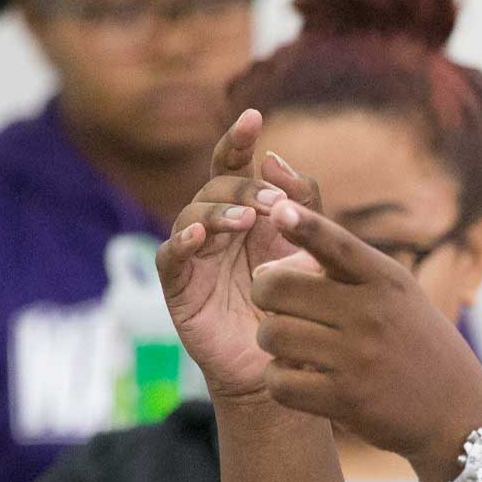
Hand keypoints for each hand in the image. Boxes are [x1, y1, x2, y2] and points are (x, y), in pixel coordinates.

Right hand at [155, 110, 320, 404]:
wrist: (287, 363)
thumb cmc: (300, 302)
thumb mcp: (310, 248)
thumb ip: (302, 204)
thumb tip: (276, 159)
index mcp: (246, 209)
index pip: (235, 165)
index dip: (239, 140)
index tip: (253, 118)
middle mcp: (217, 226)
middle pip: (214, 186)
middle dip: (240, 187)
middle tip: (269, 204)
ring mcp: (195, 255)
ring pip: (191, 214)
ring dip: (217, 211)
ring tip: (242, 221)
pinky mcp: (180, 287)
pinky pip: (171, 257)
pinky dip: (182, 242)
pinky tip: (200, 236)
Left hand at [248, 199, 481, 478]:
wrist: (458, 414)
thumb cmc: (417, 344)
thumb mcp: (399, 294)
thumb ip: (347, 269)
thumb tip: (269, 260)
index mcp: (387, 280)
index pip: (338, 244)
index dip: (304, 225)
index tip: (278, 210)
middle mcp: (372, 314)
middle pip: (279, 288)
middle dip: (264, 294)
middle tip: (273, 303)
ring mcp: (358, 358)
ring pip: (272, 335)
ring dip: (270, 340)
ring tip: (287, 343)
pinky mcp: (344, 399)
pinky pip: (279, 382)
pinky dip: (278, 380)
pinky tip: (295, 378)